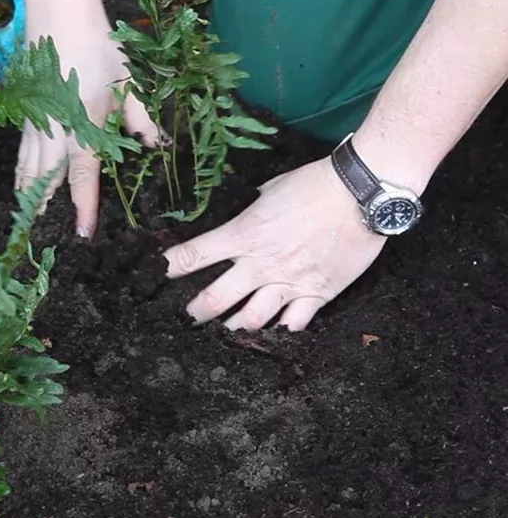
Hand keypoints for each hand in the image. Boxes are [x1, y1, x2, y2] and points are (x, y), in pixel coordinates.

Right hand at [15, 0, 159, 236]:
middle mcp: (55, 129)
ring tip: (30, 218)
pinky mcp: (26, 109)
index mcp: (83, 125)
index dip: (84, 206)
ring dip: (30, 193)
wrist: (59, 9)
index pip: (83, 176)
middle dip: (47, 208)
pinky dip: (21, 170)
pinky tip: (22, 181)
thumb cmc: (99, 45)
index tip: (83, 231)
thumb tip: (158, 146)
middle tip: (48, 236)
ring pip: (29, 166)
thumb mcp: (130, 81)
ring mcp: (36, 119)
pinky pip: (22, 150)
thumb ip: (143, 118)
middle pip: (48, 178)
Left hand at [164, 157, 386, 330]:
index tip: (156, 275)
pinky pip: (293, 325)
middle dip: (195, 313)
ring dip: (231, 329)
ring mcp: (288, 283)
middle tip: (187, 319)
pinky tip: (271, 334)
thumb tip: (245, 219)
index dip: (170, 267)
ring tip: (224, 333)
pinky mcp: (316, 294)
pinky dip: (278, 332)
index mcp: (244, 234)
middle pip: (215, 300)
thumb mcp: (271, 190)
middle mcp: (260, 264)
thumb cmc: (314, 184)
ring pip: (250, 320)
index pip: (195, 255)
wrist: (360, 194)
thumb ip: (253, 211)